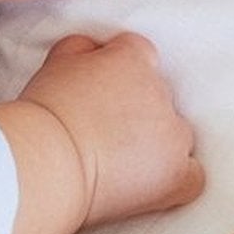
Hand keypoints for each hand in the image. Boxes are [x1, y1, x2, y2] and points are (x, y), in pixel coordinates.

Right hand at [18, 32, 202, 226]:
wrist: (44, 162)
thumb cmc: (42, 115)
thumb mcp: (55, 63)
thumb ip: (82, 49)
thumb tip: (94, 50)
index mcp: (134, 59)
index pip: (138, 55)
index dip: (116, 74)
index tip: (98, 93)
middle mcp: (161, 92)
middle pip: (158, 96)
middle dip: (135, 111)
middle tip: (99, 131)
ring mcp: (173, 135)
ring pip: (175, 134)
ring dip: (154, 144)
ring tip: (116, 162)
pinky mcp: (176, 175)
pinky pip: (191, 175)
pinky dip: (175, 178)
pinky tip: (149, 184)